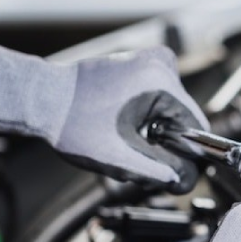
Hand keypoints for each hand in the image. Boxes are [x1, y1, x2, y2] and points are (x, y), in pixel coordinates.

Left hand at [0, 45, 207, 193]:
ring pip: (173, 111)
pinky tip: (125, 124)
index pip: (198, 127)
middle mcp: (160, 65)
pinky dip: (149, 116)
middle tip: (138, 154)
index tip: (171, 169)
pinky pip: (160, 98)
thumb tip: (187, 181)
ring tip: (126, 138)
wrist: (41, 100)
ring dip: (158, 131)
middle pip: (185, 119)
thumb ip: (161, 172)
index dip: (189, 155)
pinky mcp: (140, 64)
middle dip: (168, 143)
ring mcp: (150, 60)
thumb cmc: (72, 125)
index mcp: (161, 83)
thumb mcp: (121, 158)